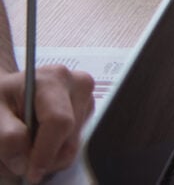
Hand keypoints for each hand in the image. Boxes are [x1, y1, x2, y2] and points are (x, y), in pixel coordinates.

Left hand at [0, 66, 94, 182]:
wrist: (9, 91)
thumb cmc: (1, 98)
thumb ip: (7, 138)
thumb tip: (25, 163)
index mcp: (53, 80)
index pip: (59, 122)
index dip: (45, 152)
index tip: (31, 173)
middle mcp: (77, 85)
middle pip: (69, 138)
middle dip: (44, 157)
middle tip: (19, 160)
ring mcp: (86, 98)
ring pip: (73, 144)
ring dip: (48, 155)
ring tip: (26, 146)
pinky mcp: (86, 111)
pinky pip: (73, 143)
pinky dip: (54, 150)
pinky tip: (39, 139)